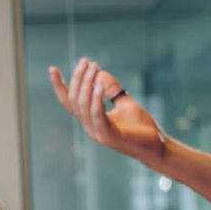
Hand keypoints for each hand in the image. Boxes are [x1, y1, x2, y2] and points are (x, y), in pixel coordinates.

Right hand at [49, 57, 167, 166]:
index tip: (53, 68)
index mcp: (91, 120)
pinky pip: (97, 115)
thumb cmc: (142, 128)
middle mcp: (90, 127)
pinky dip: (96, 99)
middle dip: (78, 78)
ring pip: (83, 106)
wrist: (158, 148)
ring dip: (87, 84)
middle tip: (87, 61)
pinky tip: (99, 84)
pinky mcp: (109, 136)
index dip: (59, 86)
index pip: (70, 102)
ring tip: (94, 67)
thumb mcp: (125, 103)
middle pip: (75, 100)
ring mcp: (98, 133)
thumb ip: (113, 90)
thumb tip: (101, 73)